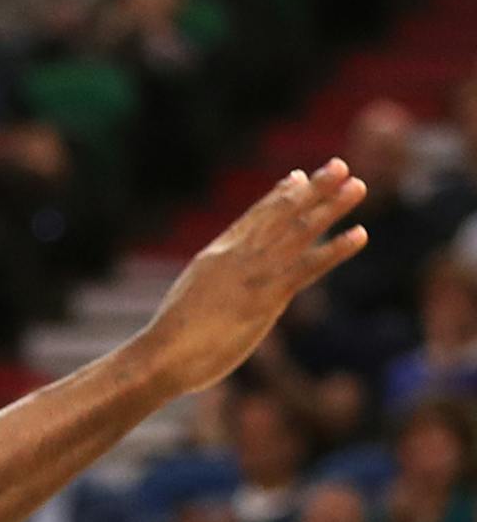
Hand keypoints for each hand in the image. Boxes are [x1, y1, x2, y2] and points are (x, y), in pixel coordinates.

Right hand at [139, 162, 367, 397]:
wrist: (162, 354)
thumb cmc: (168, 343)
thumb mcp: (187, 305)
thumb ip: (208, 293)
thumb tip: (211, 303)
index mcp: (214, 256)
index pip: (252, 219)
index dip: (278, 196)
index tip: (299, 177)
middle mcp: (236, 256)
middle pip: (280, 215)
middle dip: (312, 190)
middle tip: (339, 166)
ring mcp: (253, 273)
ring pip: (299, 232)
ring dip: (331, 207)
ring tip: (358, 186)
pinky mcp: (267, 295)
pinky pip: (309, 267)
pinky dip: (336, 249)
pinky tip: (360, 234)